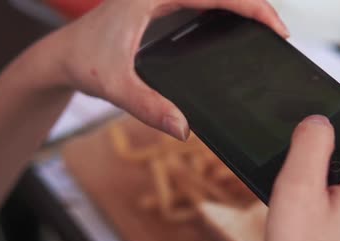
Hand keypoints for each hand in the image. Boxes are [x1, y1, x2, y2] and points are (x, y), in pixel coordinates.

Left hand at [47, 0, 288, 140]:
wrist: (62, 53)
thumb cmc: (83, 60)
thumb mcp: (115, 85)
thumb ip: (148, 106)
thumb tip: (182, 128)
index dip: (252, 7)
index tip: (276, 27)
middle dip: (252, 5)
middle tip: (277, 31)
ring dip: (239, 6)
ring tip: (264, 28)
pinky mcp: (160, 5)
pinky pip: (200, 2)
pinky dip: (223, 12)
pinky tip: (233, 29)